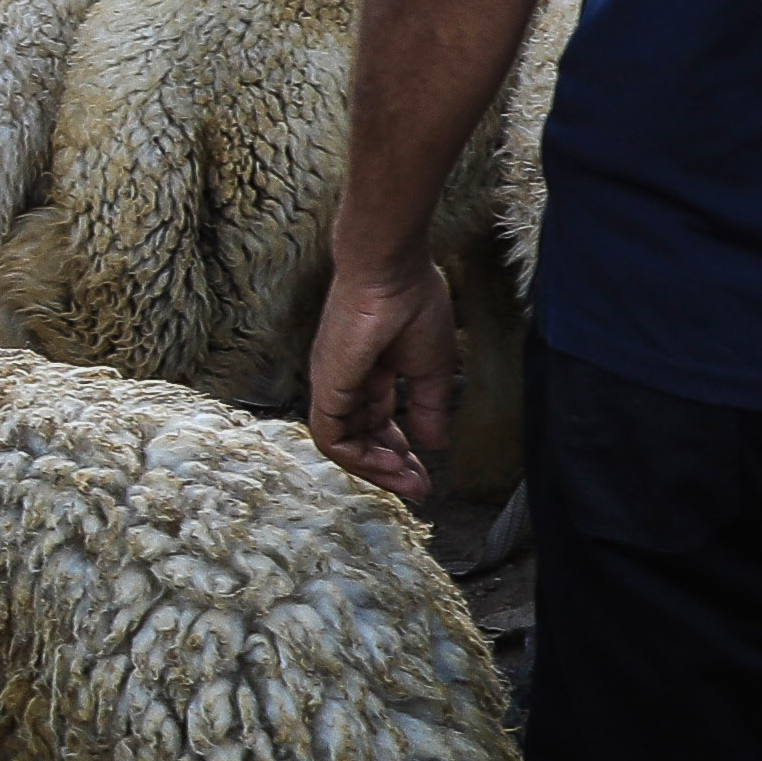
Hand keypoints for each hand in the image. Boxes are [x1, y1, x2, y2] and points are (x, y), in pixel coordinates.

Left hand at [306, 251, 455, 502]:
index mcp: (369, 372)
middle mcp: (345, 382)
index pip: (378, 424)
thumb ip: (429, 407)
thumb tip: (434, 442)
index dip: (400, 453)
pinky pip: (332, 436)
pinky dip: (359, 457)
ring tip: (410, 482)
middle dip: (390, 470)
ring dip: (377, 470)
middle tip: (419, 490)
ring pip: (344, 445)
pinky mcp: (327, 386)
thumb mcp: (431, 366)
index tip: (424, 476)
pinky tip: (391, 464)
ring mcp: (333, 385)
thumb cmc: (412, 300)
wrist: (393, 270)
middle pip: (361, 440)